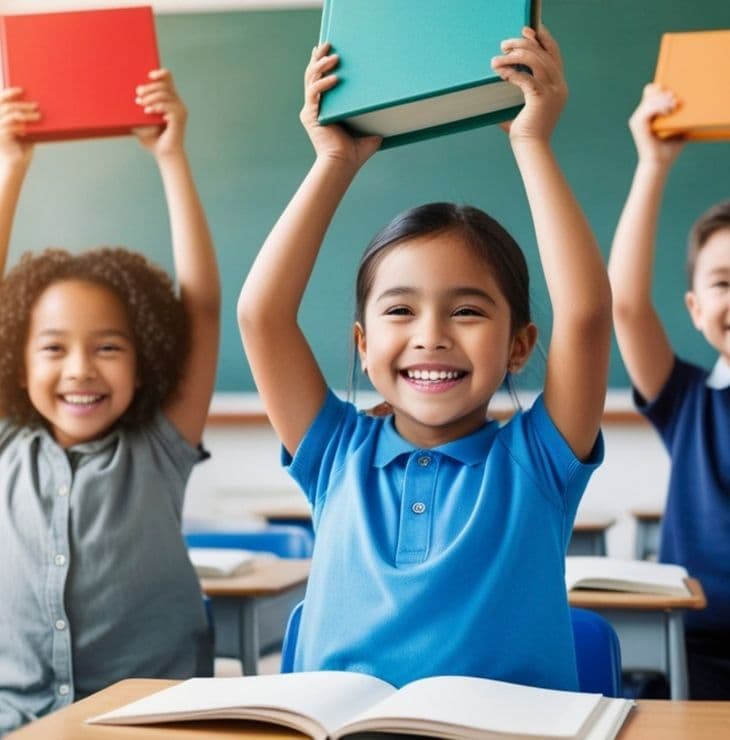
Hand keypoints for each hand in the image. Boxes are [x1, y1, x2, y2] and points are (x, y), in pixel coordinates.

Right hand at [0, 88, 38, 167]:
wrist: (16, 165)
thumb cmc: (22, 148)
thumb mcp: (25, 130)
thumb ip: (25, 120)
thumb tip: (35, 107)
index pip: (0, 101)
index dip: (8, 93)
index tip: (21, 90)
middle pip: (6, 106)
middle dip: (22, 104)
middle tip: (36, 105)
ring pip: (11, 116)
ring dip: (26, 115)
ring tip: (38, 116)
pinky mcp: (1, 138)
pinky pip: (11, 127)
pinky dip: (21, 126)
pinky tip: (28, 128)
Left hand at [133, 69, 186, 158]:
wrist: (164, 155)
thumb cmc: (153, 139)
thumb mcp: (140, 121)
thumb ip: (136, 110)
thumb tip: (121, 99)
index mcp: (170, 100)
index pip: (168, 79)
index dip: (160, 73)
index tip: (149, 75)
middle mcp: (177, 103)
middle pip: (164, 85)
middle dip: (149, 88)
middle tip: (138, 95)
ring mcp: (180, 110)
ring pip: (165, 94)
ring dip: (150, 97)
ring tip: (141, 105)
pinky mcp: (179, 118)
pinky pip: (167, 106)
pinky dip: (156, 107)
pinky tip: (148, 111)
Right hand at [300, 43, 380, 166]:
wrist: (343, 165)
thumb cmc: (355, 153)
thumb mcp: (368, 129)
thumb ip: (374, 118)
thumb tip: (392, 110)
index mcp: (324, 109)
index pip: (319, 80)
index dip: (321, 64)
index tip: (325, 49)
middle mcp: (314, 107)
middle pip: (312, 75)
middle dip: (319, 58)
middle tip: (327, 44)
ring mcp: (311, 111)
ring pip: (311, 79)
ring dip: (321, 66)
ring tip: (334, 56)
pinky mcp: (311, 116)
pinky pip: (315, 94)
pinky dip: (324, 84)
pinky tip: (335, 77)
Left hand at [491, 26, 566, 143]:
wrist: (531, 149)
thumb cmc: (524, 131)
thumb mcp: (523, 105)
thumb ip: (518, 90)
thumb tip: (501, 76)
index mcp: (558, 85)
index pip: (553, 54)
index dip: (543, 39)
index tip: (528, 30)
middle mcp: (559, 86)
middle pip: (543, 53)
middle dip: (523, 43)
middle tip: (504, 44)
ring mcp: (553, 92)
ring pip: (535, 61)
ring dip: (514, 56)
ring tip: (496, 59)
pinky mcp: (541, 99)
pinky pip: (526, 78)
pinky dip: (512, 73)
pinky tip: (500, 72)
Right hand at [629, 83, 683, 167]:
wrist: (659, 163)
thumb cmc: (669, 148)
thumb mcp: (678, 127)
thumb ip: (681, 115)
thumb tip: (695, 104)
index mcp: (647, 114)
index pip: (651, 91)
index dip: (661, 89)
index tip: (674, 96)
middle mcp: (639, 115)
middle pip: (651, 91)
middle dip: (665, 94)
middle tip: (676, 102)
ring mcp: (637, 119)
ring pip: (651, 98)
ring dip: (664, 100)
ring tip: (674, 107)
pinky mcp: (637, 124)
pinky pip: (648, 108)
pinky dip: (659, 107)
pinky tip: (669, 112)